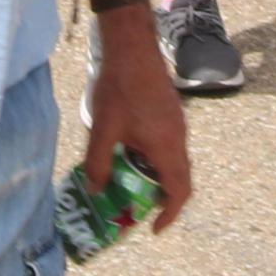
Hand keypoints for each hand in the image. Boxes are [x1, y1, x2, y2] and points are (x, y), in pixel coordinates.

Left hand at [78, 10, 193, 232]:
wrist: (133, 47)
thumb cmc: (119, 88)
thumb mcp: (103, 129)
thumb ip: (98, 164)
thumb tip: (94, 191)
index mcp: (166, 147)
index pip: (179, 192)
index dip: (170, 215)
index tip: (154, 228)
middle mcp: (178, 139)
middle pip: (181, 180)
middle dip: (163, 200)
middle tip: (140, 208)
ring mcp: (178, 124)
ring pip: (176, 162)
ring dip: (159, 177)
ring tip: (132, 180)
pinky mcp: (172, 113)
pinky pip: (172, 146)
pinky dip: (158, 159)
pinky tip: (133, 150)